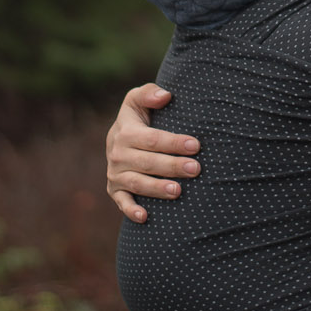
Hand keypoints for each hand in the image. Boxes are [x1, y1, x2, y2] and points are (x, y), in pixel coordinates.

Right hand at [105, 82, 200, 221]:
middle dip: (172, 166)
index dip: (173, 142)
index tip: (195, 145)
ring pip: (137, 183)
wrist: (119, 138)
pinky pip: (122, 202)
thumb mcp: (138, 99)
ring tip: (178, 191)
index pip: (152, 139)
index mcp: (125, 132)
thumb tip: (165, 95)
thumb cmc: (138, 117)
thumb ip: (149, 93)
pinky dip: (131, 210)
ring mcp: (115, 174)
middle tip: (196, 169)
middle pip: (148, 163)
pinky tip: (145, 217)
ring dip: (157, 188)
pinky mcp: (115, 190)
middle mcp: (117, 154)